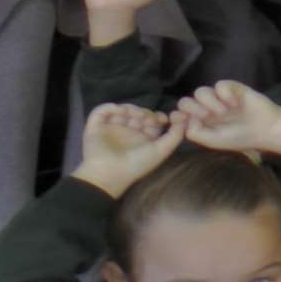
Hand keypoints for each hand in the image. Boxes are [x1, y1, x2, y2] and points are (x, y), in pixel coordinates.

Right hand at [71, 104, 187, 198]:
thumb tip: (185, 119)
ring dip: (129, 109)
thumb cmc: (137, 164)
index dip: (157, 116)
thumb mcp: (161, 151)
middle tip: (147, 118)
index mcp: (141, 139)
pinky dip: (109, 108)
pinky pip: (100, 112)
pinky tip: (119, 111)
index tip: (163, 118)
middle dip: (144, 112)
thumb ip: (175, 136)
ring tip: (134, 115)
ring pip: (121, 110)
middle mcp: (127, 133)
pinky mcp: (95, 127)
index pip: (151, 122)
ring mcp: (111, 129)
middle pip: (137, 114)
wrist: (110, 173)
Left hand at [175, 80, 280, 157]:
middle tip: (207, 116)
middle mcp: (206, 109)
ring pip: (200, 92)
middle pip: (184, 101)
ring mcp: (218, 98)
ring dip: (210, 103)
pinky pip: (219, 85)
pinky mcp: (232, 88)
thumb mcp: (213, 141)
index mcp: (200, 122)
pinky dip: (225, 95)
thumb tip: (188, 119)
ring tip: (224, 112)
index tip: (190, 122)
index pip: (179, 114)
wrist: (266, 129)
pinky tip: (235, 104)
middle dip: (193, 109)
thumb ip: (194, 133)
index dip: (178, 117)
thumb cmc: (239, 137)